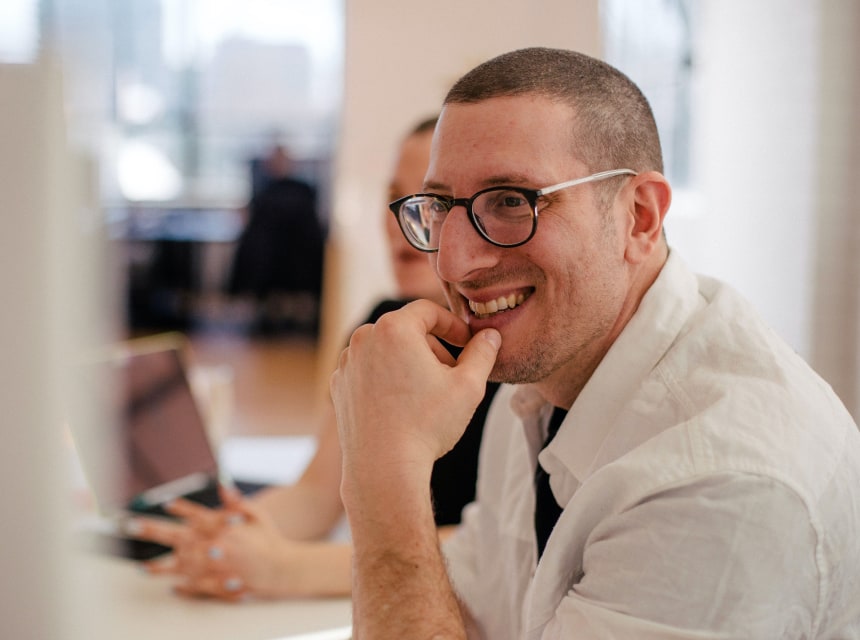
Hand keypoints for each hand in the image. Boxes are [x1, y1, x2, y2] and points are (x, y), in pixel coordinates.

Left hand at [131, 488, 337, 599]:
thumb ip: (235, 501)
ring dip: (159, 567)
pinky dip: (181, 587)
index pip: (195, 514)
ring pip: (179, 567)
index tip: (165, 504)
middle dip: (152, 531)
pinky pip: (193, 587)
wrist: (282, 568)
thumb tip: (222, 484)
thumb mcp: (255, 515)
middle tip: (132, 526)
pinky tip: (170, 586)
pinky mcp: (217, 585)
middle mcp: (213, 546)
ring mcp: (213, 568)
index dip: (180, 508)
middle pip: (177, 537)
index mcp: (222, 527)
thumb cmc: (269, 539)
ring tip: (141, 568)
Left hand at [330, 300, 500, 503]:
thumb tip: (490, 335)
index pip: (428, 311)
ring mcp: (347, 362)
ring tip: (427, 391)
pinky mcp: (339, 385)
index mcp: (394, 329)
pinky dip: (386, 378)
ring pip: (386, 350)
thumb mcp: (468, 387)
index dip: (453, 325)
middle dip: (432, 346)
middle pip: (405, 330)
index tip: (467, 343)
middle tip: (452, 373)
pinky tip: (402, 405)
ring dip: (408, 361)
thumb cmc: (427, 425)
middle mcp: (363, 338)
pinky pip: (368, 370)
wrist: (383, 468)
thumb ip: (482, 354)